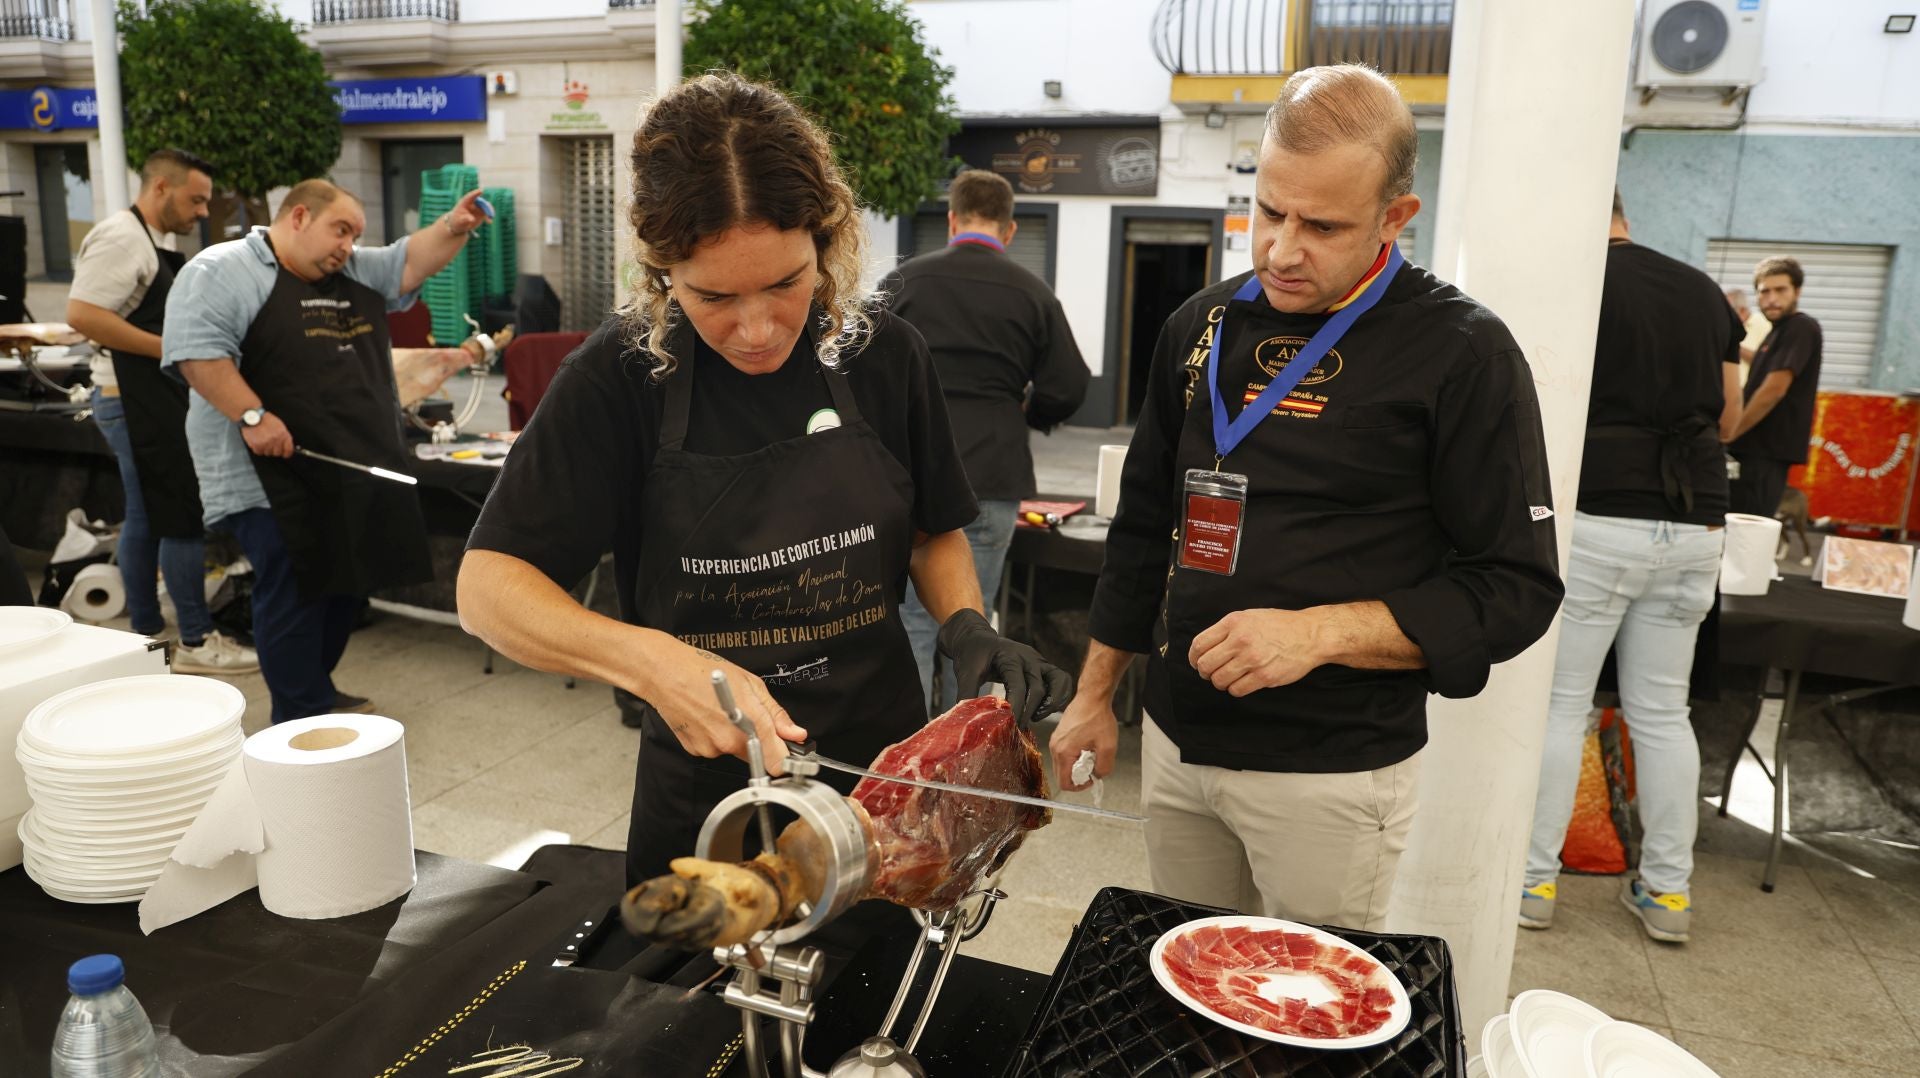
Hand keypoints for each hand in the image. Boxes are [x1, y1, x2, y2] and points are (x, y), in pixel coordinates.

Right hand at [241, 412, 293, 457]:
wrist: (252, 417)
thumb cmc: (266, 420)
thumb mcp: (280, 426)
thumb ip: (285, 437)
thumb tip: (287, 446)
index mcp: (283, 434)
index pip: (289, 450)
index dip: (287, 453)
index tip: (285, 454)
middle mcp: (275, 439)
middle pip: (277, 453)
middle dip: (274, 450)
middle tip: (270, 444)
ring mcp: (266, 443)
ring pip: (268, 453)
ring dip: (266, 449)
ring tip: (263, 440)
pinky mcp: (257, 445)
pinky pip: (259, 452)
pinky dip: (258, 448)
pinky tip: (257, 441)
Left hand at [442, 189, 488, 236]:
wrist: (460, 225)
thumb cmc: (457, 221)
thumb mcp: (460, 221)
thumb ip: (465, 219)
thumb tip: (472, 219)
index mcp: (465, 202)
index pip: (470, 196)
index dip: (475, 193)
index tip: (481, 190)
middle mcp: (473, 203)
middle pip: (481, 202)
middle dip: (485, 206)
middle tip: (488, 212)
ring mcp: (478, 207)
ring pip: (486, 206)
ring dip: (489, 211)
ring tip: (490, 217)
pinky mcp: (482, 213)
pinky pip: (488, 212)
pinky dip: (489, 216)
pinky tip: (489, 222)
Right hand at [643, 639, 806, 774]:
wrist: (664, 672)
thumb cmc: (704, 671)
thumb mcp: (751, 684)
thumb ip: (776, 714)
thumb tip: (795, 733)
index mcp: (750, 722)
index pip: (777, 762)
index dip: (785, 759)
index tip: (788, 753)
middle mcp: (730, 741)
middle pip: (755, 754)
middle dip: (756, 740)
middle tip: (744, 714)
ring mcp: (710, 749)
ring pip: (734, 751)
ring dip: (733, 737)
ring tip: (720, 712)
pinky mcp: (695, 751)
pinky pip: (715, 749)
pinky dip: (715, 737)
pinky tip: (706, 717)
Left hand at [936, 609, 1074, 724]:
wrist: (977, 638)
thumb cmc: (972, 655)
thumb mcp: (965, 672)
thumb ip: (967, 694)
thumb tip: (967, 719)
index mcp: (1009, 657)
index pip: (1018, 685)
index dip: (1016, 707)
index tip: (1010, 725)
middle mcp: (1028, 657)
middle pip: (1038, 687)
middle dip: (1029, 711)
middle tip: (1017, 728)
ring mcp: (1039, 661)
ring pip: (1058, 681)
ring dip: (1051, 703)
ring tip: (1035, 718)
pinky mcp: (1044, 666)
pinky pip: (1062, 680)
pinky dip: (1059, 696)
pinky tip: (1042, 710)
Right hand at [1047, 692, 1116, 791]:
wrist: (1092, 698)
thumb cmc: (1097, 717)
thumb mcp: (1108, 747)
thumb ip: (1104, 767)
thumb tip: (1098, 775)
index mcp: (1064, 752)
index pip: (1064, 783)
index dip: (1079, 787)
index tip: (1091, 779)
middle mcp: (1055, 747)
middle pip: (1061, 775)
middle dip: (1077, 777)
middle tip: (1092, 768)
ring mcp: (1055, 741)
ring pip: (1062, 765)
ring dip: (1076, 766)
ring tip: (1090, 756)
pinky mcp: (1058, 736)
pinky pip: (1063, 754)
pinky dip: (1073, 757)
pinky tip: (1086, 747)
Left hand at [1189, 608, 1325, 695]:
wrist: (1310, 635)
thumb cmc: (1280, 625)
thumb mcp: (1249, 616)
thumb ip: (1227, 629)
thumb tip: (1205, 647)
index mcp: (1234, 623)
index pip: (1199, 644)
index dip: (1194, 657)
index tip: (1196, 662)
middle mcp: (1240, 640)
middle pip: (1206, 665)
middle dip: (1205, 672)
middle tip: (1211, 673)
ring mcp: (1252, 659)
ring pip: (1219, 680)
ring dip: (1220, 682)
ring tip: (1228, 678)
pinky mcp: (1264, 676)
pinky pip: (1237, 690)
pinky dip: (1235, 689)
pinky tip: (1242, 682)